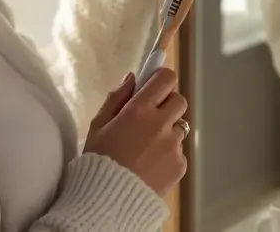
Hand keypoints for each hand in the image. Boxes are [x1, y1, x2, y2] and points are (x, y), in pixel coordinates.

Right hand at [83, 68, 188, 195]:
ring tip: (147, 146)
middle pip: (179, 100)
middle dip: (166, 104)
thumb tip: (133, 78)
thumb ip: (117, 98)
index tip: (153, 87)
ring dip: (168, 130)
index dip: (160, 80)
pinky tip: (150, 164)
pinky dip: (168, 154)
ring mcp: (173, 146)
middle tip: (150, 117)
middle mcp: (161, 125)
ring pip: (181, 126)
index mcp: (139, 110)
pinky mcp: (180, 165)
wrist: (107, 201)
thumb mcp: (98, 125)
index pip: (166, 78)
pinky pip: (179, 151)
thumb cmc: (98, 160)